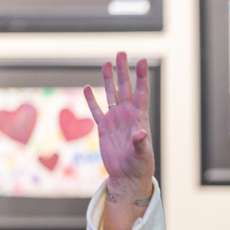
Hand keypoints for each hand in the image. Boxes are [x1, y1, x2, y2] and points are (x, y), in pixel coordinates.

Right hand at [83, 51, 153, 198]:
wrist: (127, 177)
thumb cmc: (139, 166)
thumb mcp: (141, 154)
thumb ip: (140, 143)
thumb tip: (141, 133)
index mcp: (139, 119)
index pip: (141, 93)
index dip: (141, 77)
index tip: (142, 61)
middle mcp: (127, 116)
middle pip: (125, 89)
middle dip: (123, 71)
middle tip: (121, 53)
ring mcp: (115, 121)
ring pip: (111, 95)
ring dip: (109, 80)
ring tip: (107, 63)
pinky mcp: (104, 129)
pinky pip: (96, 111)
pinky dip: (91, 100)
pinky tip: (87, 88)